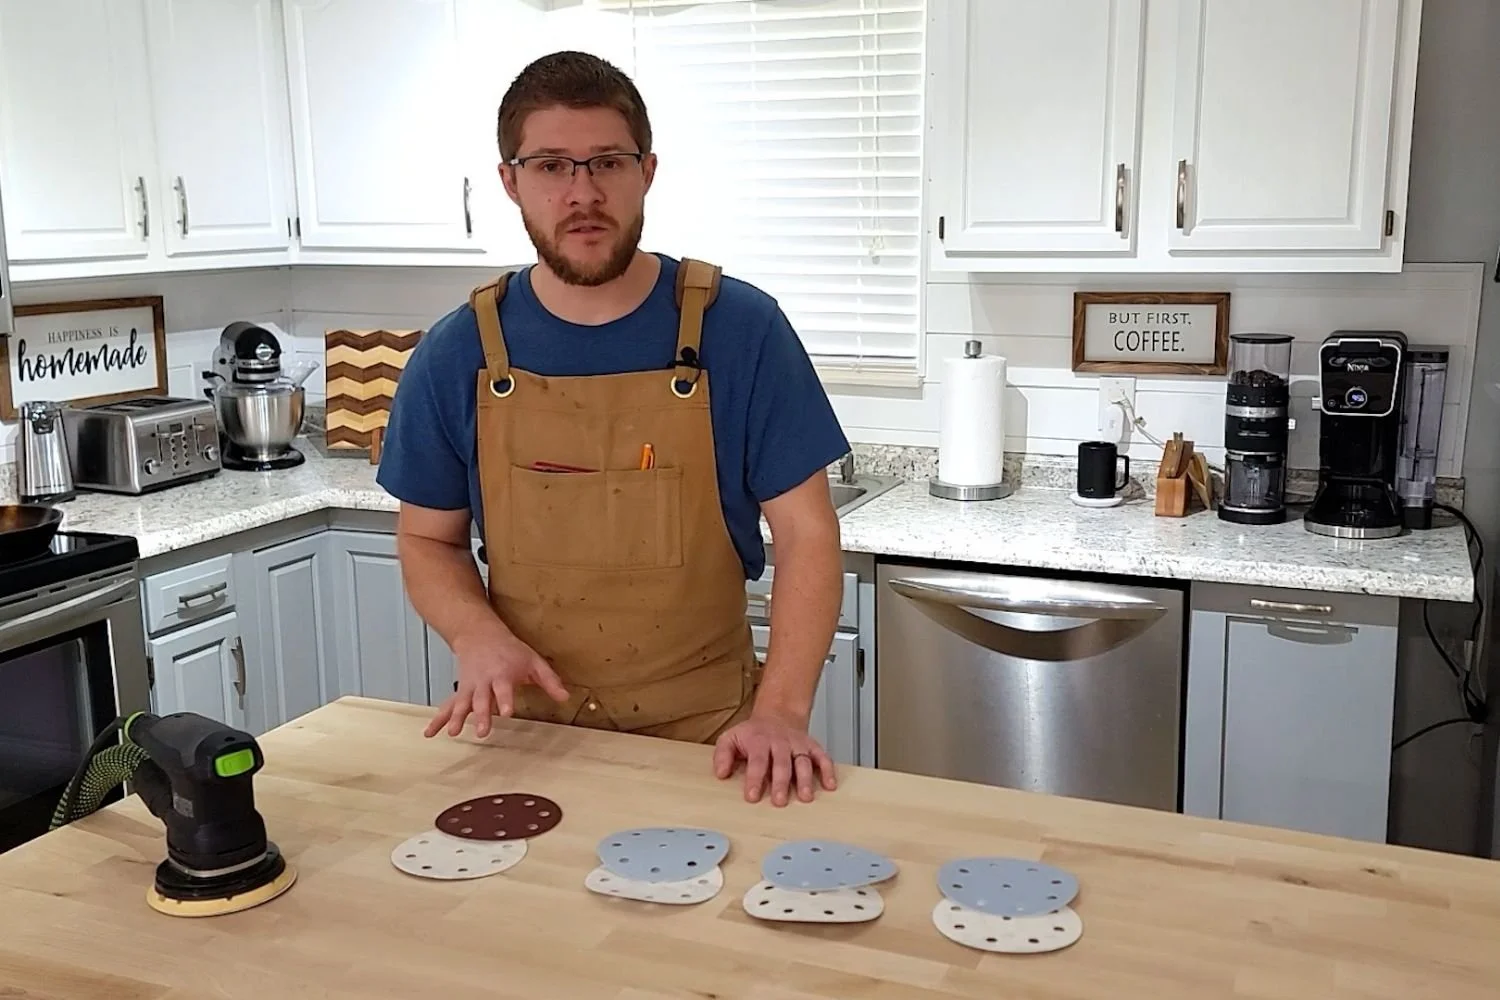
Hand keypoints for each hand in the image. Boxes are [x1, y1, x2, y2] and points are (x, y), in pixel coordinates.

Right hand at [424, 632, 568, 738]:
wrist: (479, 634)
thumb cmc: (509, 650)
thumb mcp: (533, 660)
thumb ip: (549, 680)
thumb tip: (565, 698)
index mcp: (502, 674)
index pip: (503, 689)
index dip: (504, 700)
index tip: (506, 712)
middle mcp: (483, 682)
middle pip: (481, 699)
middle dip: (480, 715)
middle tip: (481, 732)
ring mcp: (469, 687)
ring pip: (462, 703)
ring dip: (457, 718)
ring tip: (453, 733)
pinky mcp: (461, 691)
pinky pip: (448, 706)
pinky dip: (438, 719)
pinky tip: (430, 733)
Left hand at [712, 709, 837, 805]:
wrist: (777, 715)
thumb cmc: (753, 734)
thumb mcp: (730, 738)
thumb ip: (723, 755)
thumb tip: (721, 773)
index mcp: (759, 741)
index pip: (757, 761)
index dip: (754, 778)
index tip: (752, 796)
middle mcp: (780, 743)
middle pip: (781, 763)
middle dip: (781, 782)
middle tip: (780, 801)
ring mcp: (797, 745)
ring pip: (803, 761)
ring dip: (805, 779)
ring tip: (806, 797)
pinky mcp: (811, 747)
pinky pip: (822, 757)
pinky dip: (828, 770)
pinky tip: (830, 785)